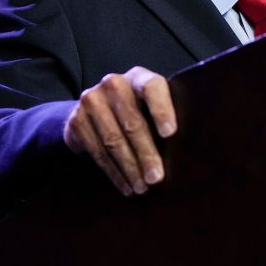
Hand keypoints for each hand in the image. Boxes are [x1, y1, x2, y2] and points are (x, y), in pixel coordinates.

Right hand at [63, 66, 176, 195]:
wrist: (94, 108)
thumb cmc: (138, 111)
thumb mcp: (151, 107)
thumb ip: (166, 118)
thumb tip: (189, 150)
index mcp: (139, 77)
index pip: (152, 87)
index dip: (161, 110)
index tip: (170, 134)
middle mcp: (114, 84)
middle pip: (132, 122)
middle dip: (146, 154)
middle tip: (156, 178)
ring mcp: (92, 100)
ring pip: (113, 140)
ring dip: (129, 168)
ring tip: (142, 188)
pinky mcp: (76, 120)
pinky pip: (97, 151)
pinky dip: (113, 172)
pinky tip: (125, 185)